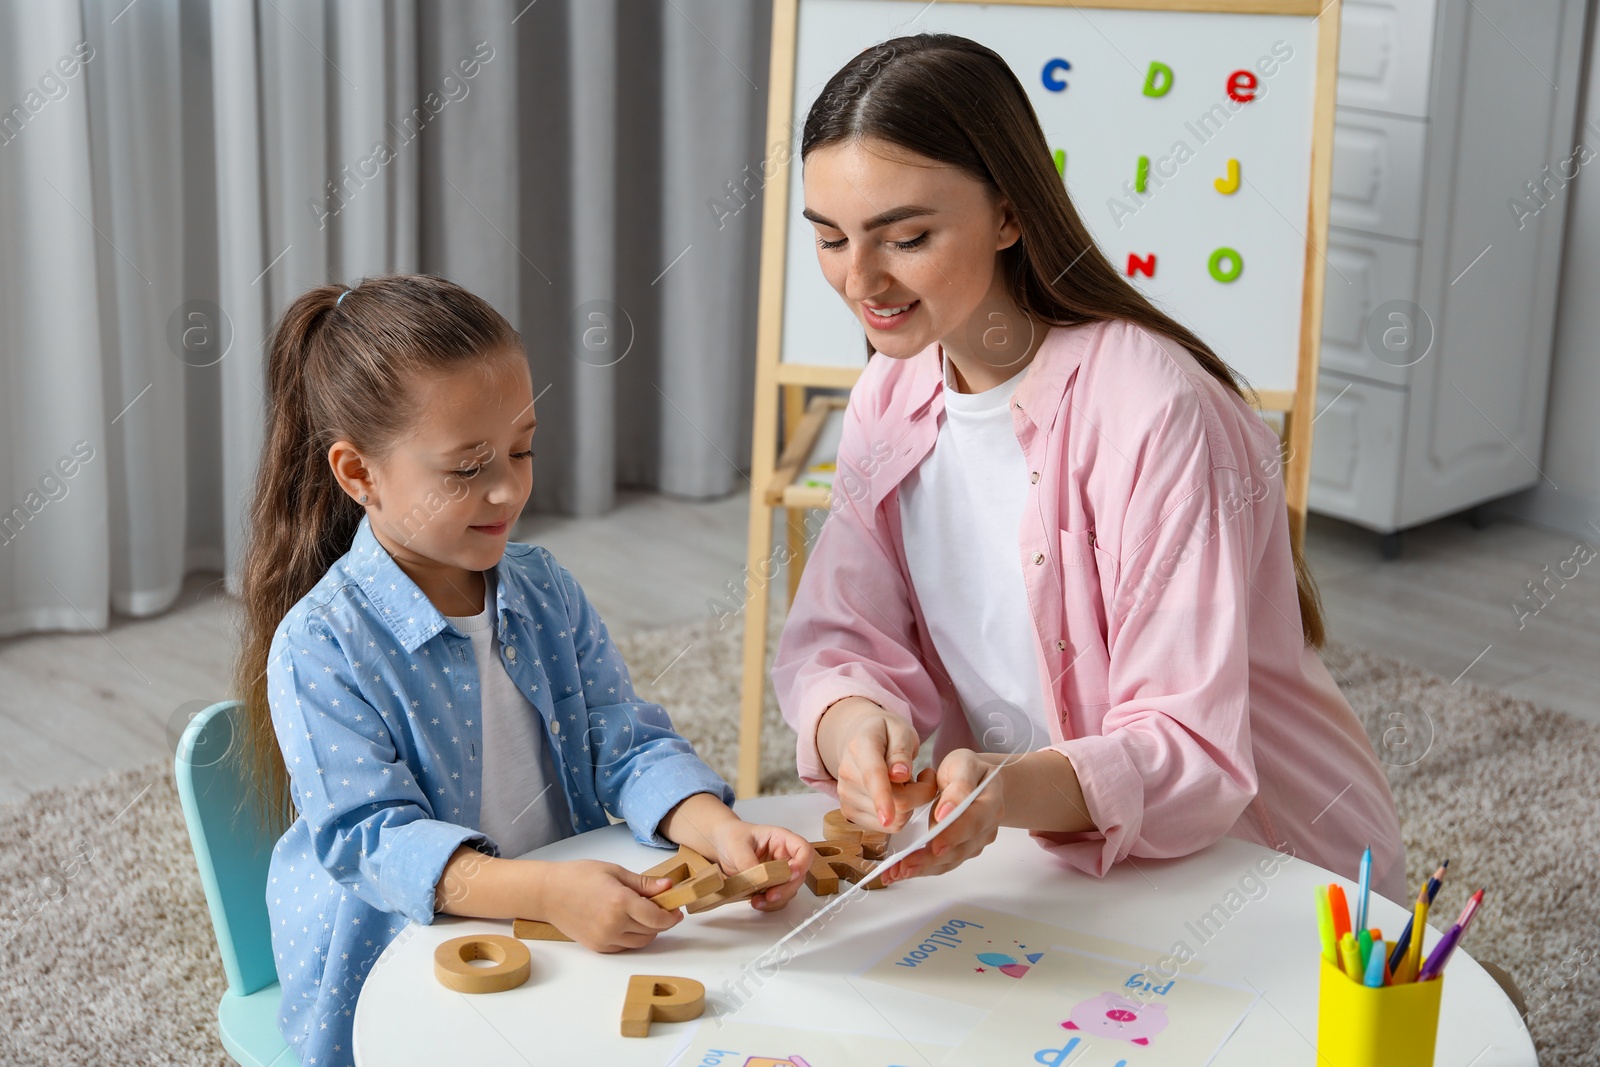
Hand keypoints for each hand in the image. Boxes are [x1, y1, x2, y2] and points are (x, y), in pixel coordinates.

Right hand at [533, 860, 682, 951]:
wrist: (548, 893)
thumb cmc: (579, 876)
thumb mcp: (614, 872)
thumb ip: (643, 883)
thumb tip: (668, 887)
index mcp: (620, 902)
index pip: (657, 918)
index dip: (671, 916)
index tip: (676, 909)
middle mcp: (614, 924)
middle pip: (652, 931)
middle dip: (662, 920)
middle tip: (661, 906)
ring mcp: (605, 939)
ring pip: (641, 942)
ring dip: (649, 930)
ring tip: (643, 914)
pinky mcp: (598, 947)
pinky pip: (625, 946)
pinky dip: (633, 937)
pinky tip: (628, 922)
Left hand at [707, 819, 814, 910]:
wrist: (720, 845)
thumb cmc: (732, 836)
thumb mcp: (737, 845)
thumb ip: (749, 861)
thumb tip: (759, 878)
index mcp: (781, 840)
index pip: (803, 849)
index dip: (802, 863)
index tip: (791, 874)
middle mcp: (784, 857)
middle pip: (799, 875)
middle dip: (786, 888)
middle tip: (770, 895)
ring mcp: (779, 872)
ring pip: (790, 890)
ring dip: (777, 899)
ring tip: (757, 901)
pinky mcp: (771, 885)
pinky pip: (778, 898)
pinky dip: (769, 904)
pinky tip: (756, 902)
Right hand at [818, 697, 936, 831]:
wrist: (863, 738)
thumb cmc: (886, 734)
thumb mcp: (901, 731)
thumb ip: (901, 751)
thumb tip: (900, 774)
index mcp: (861, 747)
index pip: (873, 775)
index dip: (882, 797)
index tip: (887, 816)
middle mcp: (848, 773)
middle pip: (894, 802)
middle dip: (919, 794)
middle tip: (922, 776)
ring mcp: (845, 795)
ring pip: (892, 820)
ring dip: (908, 805)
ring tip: (902, 783)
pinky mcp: (850, 812)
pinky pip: (886, 827)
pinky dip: (898, 814)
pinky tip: (894, 795)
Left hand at [880, 749, 1004, 884]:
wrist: (975, 779)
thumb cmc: (966, 769)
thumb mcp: (963, 764)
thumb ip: (959, 785)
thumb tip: (946, 812)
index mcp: (990, 802)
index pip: (974, 821)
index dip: (954, 834)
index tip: (934, 844)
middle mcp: (987, 827)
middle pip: (961, 848)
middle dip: (931, 858)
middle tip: (905, 864)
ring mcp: (976, 842)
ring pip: (950, 860)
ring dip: (923, 868)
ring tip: (897, 872)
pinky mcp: (962, 850)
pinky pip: (943, 863)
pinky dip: (922, 868)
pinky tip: (901, 871)